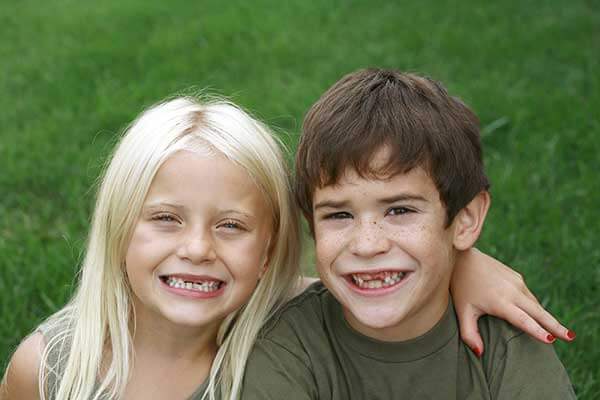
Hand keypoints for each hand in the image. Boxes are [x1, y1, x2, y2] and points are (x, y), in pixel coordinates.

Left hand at [451, 248, 574, 355]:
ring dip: (545, 316)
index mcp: (500, 302)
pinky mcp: (516, 276)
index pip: (523, 320)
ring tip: (555, 330)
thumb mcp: (463, 311)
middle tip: (569, 337)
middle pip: (538, 312)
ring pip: (534, 304)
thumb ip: (469, 334)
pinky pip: (528, 295)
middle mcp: (513, 291)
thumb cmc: (461, 287)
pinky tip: (535, 314)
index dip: (537, 331)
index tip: (551, 340)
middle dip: (555, 325)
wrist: (462, 258)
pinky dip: (534, 306)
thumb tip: (480, 354)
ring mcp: (516, 282)